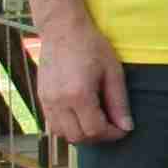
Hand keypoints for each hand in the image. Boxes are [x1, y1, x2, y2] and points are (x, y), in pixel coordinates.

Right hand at [35, 13, 132, 144]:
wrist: (62, 30)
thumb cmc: (91, 46)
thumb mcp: (113, 72)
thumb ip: (119, 102)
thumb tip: (127, 126)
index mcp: (78, 95)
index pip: (95, 130)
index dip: (112, 134)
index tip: (123, 128)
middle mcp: (58, 102)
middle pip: (78, 137)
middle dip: (98, 137)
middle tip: (112, 126)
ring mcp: (46, 101)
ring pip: (62, 134)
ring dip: (82, 134)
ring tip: (98, 122)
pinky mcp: (41, 98)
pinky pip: (52, 125)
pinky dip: (68, 127)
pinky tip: (82, 116)